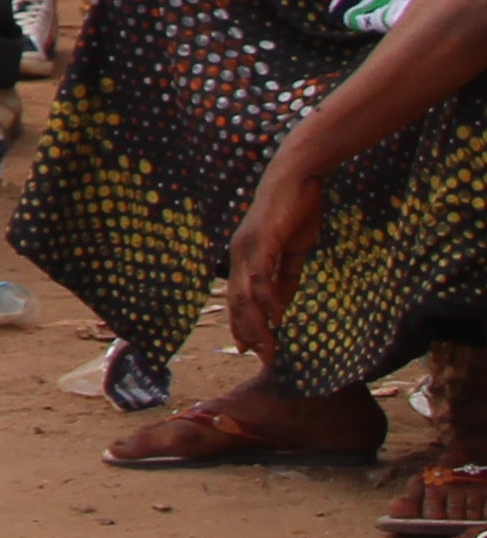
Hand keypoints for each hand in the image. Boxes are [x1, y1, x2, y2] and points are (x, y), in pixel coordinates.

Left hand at [231, 150, 332, 359]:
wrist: (298, 177)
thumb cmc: (296, 211)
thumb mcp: (292, 251)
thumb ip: (286, 277)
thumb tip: (282, 305)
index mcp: (245, 257)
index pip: (239, 298)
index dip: (243, 324)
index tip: (250, 350)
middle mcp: (239, 254)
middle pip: (238, 303)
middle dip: (249, 333)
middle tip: (262, 359)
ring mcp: (248, 247)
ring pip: (246, 295)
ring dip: (257, 324)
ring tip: (268, 348)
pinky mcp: (262, 240)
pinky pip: (262, 275)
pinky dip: (267, 299)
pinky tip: (275, 318)